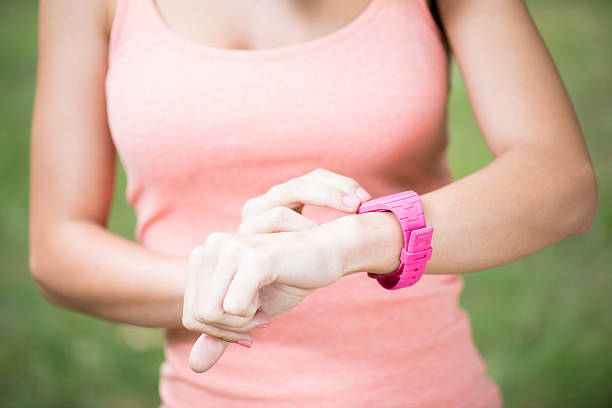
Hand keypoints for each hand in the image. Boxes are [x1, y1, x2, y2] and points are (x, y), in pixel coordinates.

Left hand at [183, 168, 371, 371]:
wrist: (323, 256)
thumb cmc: (285, 281)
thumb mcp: (246, 313)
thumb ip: (220, 334)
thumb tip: (196, 366)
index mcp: (203, 254)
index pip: (190, 315)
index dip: (220, 331)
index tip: (247, 319)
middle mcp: (211, 246)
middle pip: (198, 316)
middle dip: (231, 329)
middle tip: (258, 315)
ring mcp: (230, 249)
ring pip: (211, 313)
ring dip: (242, 322)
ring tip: (261, 306)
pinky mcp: (253, 259)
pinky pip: (233, 308)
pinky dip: (252, 315)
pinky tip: (267, 298)